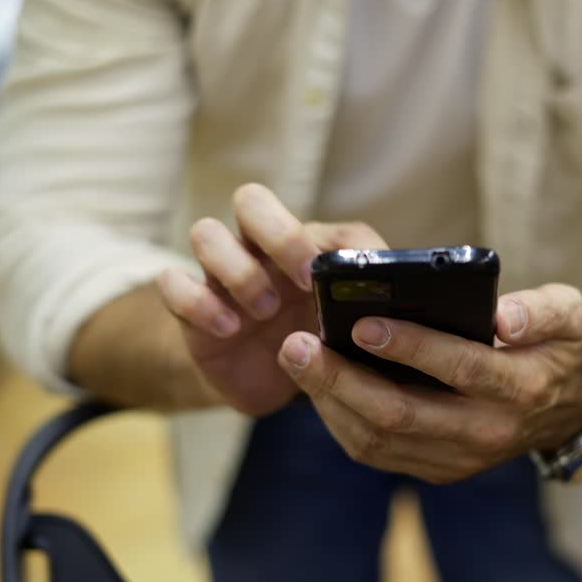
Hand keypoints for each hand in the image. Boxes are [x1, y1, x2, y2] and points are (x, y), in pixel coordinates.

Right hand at [156, 184, 387, 415]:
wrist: (268, 382)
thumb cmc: (317, 343)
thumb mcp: (348, 325)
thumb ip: (372, 303)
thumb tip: (409, 295)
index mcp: (301, 248)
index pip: (309, 218)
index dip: (319, 239)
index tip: (328, 277)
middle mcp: (258, 249)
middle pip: (251, 199)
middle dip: (276, 232)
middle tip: (300, 279)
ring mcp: (220, 275)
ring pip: (205, 232)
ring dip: (237, 270)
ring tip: (263, 312)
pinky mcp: (189, 306)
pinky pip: (173, 283)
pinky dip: (197, 302)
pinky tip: (226, 328)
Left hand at [276, 284, 581, 482]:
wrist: (568, 409)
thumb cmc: (557, 347)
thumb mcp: (568, 314)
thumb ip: (542, 309)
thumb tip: (503, 318)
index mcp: (521, 388)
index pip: (460, 368)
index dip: (410, 347)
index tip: (362, 324)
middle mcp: (487, 432)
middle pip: (401, 414)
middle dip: (342, 379)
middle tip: (298, 343)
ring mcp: (459, 458)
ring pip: (379, 440)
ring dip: (330, 401)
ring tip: (297, 359)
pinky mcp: (438, 469)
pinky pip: (377, 453)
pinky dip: (340, 420)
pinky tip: (316, 386)